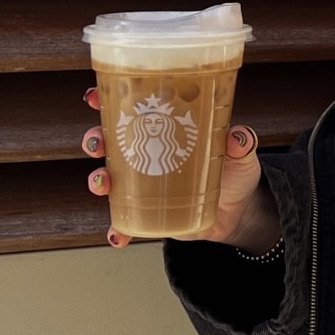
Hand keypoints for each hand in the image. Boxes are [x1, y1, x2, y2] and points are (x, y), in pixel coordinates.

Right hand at [82, 87, 270, 247]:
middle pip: (110, 143)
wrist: (238, 212)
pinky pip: (126, 224)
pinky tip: (117, 237)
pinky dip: (118, 231)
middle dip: (95, 140)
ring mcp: (144, 186)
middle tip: (96, 143)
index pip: (132, 111)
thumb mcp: (241, 155)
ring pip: (109, 179)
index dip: (107, 101)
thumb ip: (242, 143)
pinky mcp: (149, 215)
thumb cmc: (235, 173)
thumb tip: (238, 137)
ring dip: (98, 180)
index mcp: (164, 131)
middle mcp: (147, 156)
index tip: (93, 96)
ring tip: (102, 184)